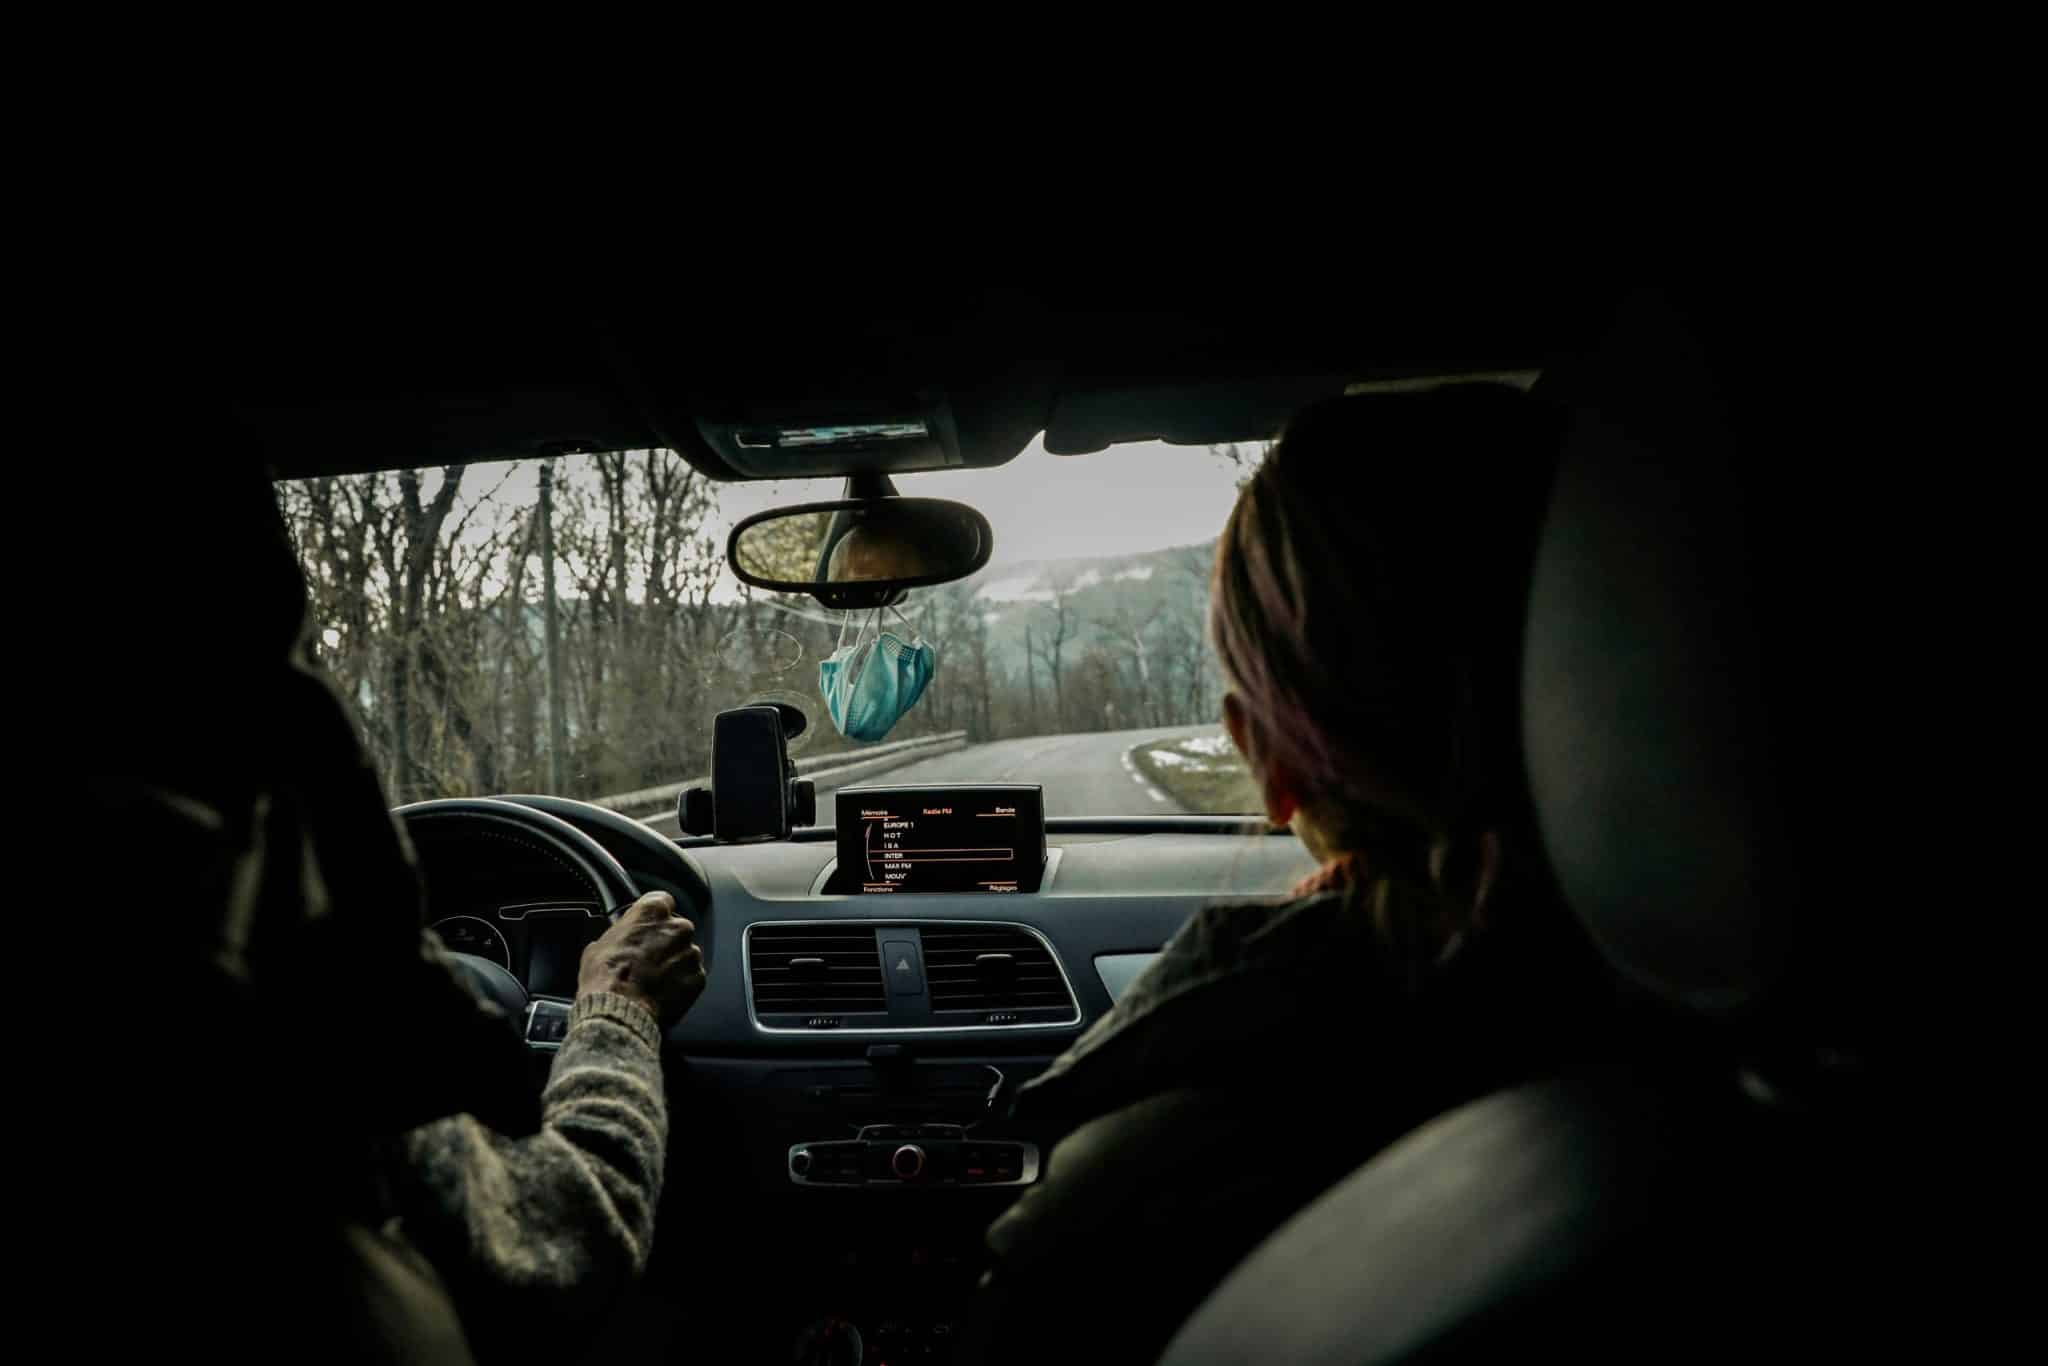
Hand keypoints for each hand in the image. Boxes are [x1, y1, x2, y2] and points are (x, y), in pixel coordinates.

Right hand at [578, 890, 705, 1026]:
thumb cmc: (606, 978)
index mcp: (653, 911)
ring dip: (674, 964)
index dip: (654, 916)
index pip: (662, 901)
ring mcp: (691, 953)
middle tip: (648, 960)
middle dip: (666, 942)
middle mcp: (678, 927)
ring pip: (685, 954)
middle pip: (676, 929)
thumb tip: (620, 941)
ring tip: (653, 981)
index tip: (649, 926)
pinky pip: (691, 976)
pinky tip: (662, 993)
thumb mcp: (600, 945)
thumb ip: (621, 934)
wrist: (619, 1011)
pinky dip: (681, 984)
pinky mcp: (698, 977)